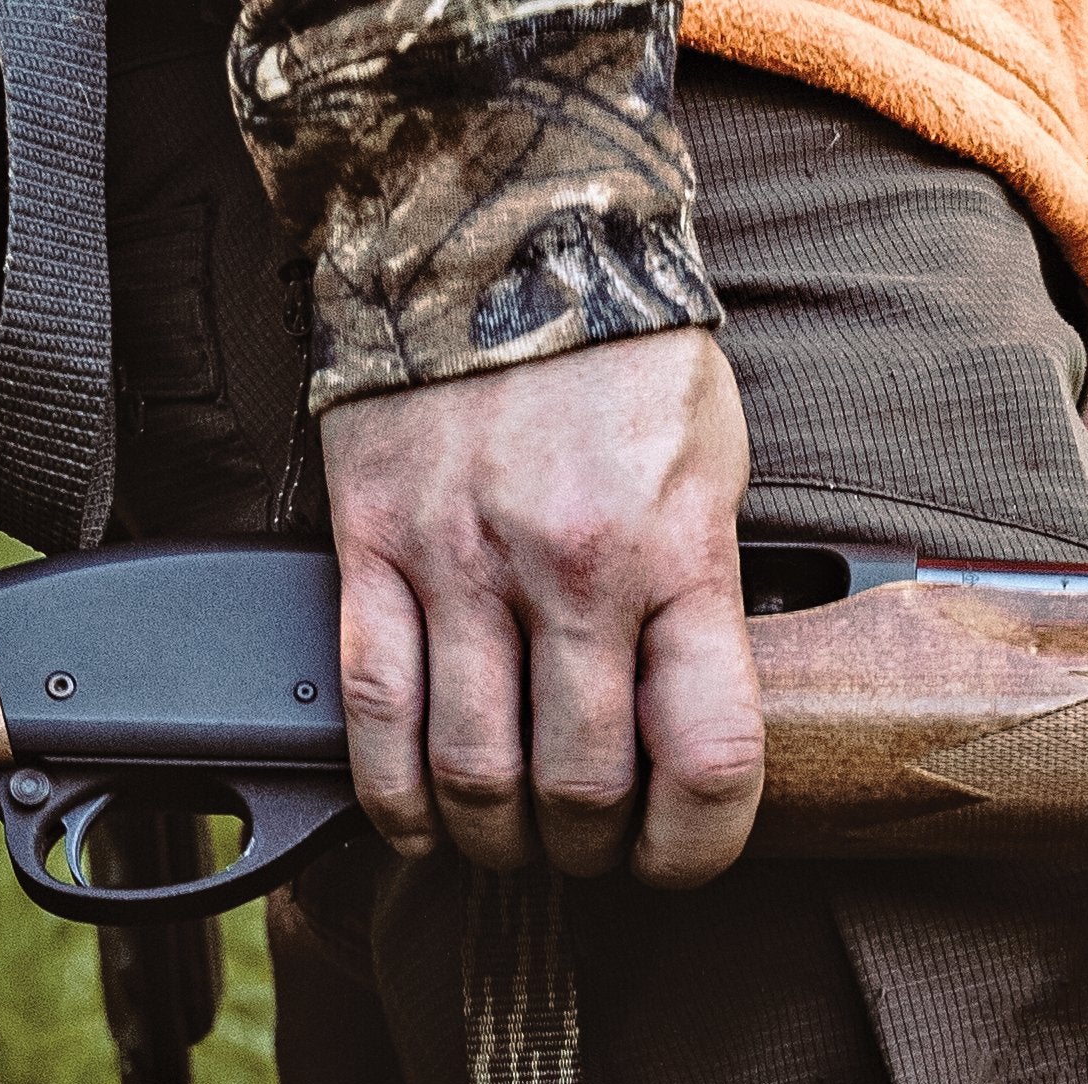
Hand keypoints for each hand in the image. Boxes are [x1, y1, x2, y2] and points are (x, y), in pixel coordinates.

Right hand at [321, 330, 762, 889]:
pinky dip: (395, 796)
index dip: (696, 850)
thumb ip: (702, 606)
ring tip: (504, 833)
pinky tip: (419, 817)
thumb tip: (683, 734)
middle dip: (584, 850)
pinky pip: (375, 712)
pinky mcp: (375, 547)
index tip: (674, 861)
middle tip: (582, 847)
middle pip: (577, 789)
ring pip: (471, 772)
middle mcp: (572, 567)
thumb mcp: (713, 472)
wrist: (500, 217)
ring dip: (490, 836)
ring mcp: (464, 560)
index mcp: (678, 552)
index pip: (706, 759)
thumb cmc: (620, 353)